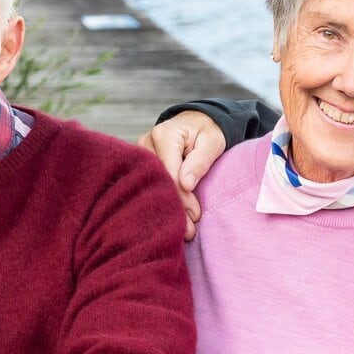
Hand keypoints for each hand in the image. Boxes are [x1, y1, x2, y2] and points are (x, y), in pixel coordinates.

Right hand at [135, 110, 224, 239]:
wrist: (198, 121)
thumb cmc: (208, 131)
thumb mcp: (212, 141)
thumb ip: (200, 161)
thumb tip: (186, 184)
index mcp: (165, 135)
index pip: (169, 173)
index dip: (181, 197)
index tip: (195, 216)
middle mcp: (146, 143)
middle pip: (157, 183)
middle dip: (174, 208)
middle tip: (189, 232)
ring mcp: (140, 154)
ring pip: (151, 187)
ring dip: (167, 207)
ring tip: (183, 230)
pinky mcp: (141, 165)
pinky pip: (150, 186)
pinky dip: (162, 201)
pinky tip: (170, 218)